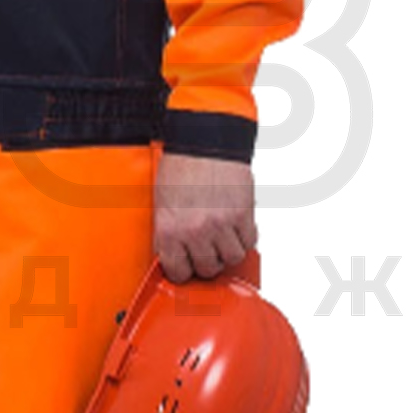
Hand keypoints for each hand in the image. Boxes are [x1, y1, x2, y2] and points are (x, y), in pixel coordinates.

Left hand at [152, 153, 255, 282]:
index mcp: (168, 229)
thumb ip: (169, 233)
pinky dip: (245, 238)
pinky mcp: (242, 214)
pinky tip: (237, 227)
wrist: (203, 141)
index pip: (178, 272)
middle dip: (207, 261)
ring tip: (223, 237)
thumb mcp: (162, 203)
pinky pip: (249, 242)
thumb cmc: (181, 167)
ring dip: (228, 251)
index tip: (188, 265)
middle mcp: (194, 231)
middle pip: (207, 268)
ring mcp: (220, 224)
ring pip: (231, 259)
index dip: (184, 270)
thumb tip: (177, 257)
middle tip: (207, 249)